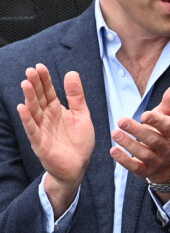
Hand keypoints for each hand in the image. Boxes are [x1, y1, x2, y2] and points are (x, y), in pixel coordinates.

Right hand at [17, 64, 94, 212]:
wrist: (78, 166)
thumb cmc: (79, 141)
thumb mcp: (82, 115)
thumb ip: (76, 96)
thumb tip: (72, 73)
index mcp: (56, 110)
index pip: (48, 92)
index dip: (45, 80)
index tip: (40, 66)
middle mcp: (47, 118)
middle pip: (39, 98)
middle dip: (35, 85)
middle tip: (31, 71)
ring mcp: (42, 130)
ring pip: (33, 111)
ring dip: (29, 98)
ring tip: (25, 83)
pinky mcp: (40, 143)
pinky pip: (32, 130)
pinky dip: (27, 120)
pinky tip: (23, 108)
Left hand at [110, 84, 169, 182]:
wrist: (167, 160)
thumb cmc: (164, 131)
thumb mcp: (168, 116)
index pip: (166, 127)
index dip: (156, 121)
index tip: (144, 115)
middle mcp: (166, 147)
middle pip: (153, 140)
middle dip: (137, 131)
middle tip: (121, 121)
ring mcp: (156, 160)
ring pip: (144, 153)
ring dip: (129, 144)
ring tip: (115, 133)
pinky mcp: (145, 171)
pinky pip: (135, 167)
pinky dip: (124, 160)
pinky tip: (113, 151)